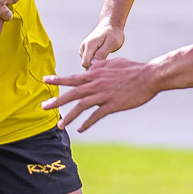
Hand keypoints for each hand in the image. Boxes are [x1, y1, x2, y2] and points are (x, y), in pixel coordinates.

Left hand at [42, 56, 159, 131]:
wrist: (149, 76)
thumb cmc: (133, 68)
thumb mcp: (113, 63)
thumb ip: (99, 66)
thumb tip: (90, 67)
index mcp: (95, 74)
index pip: (72, 77)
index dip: (58, 79)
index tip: (45, 79)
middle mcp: (96, 84)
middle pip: (72, 93)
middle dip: (56, 101)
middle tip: (43, 107)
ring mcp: (104, 95)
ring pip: (81, 106)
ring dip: (69, 116)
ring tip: (59, 125)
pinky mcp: (113, 105)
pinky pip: (96, 116)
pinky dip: (87, 123)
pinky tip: (80, 129)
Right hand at [78, 19, 123, 67]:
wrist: (110, 24)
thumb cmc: (113, 34)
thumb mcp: (111, 43)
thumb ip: (102, 53)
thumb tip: (93, 63)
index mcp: (89, 46)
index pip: (85, 63)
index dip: (94, 68)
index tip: (104, 66)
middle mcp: (83, 47)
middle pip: (86, 65)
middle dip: (95, 66)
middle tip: (107, 61)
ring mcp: (83, 48)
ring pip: (87, 63)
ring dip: (96, 63)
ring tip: (106, 55)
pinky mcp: (85, 50)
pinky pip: (88, 60)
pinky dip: (95, 60)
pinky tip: (102, 55)